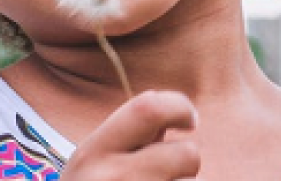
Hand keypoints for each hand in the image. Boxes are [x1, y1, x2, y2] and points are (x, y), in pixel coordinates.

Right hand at [62, 90, 200, 179]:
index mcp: (93, 152)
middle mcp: (111, 177)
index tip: (189, 120)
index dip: (179, 106)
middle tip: (170, 172)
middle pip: (187, 154)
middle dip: (187, 162)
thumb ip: (128, 136)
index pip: (148, 109)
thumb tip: (173, 115)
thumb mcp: (90, 163)